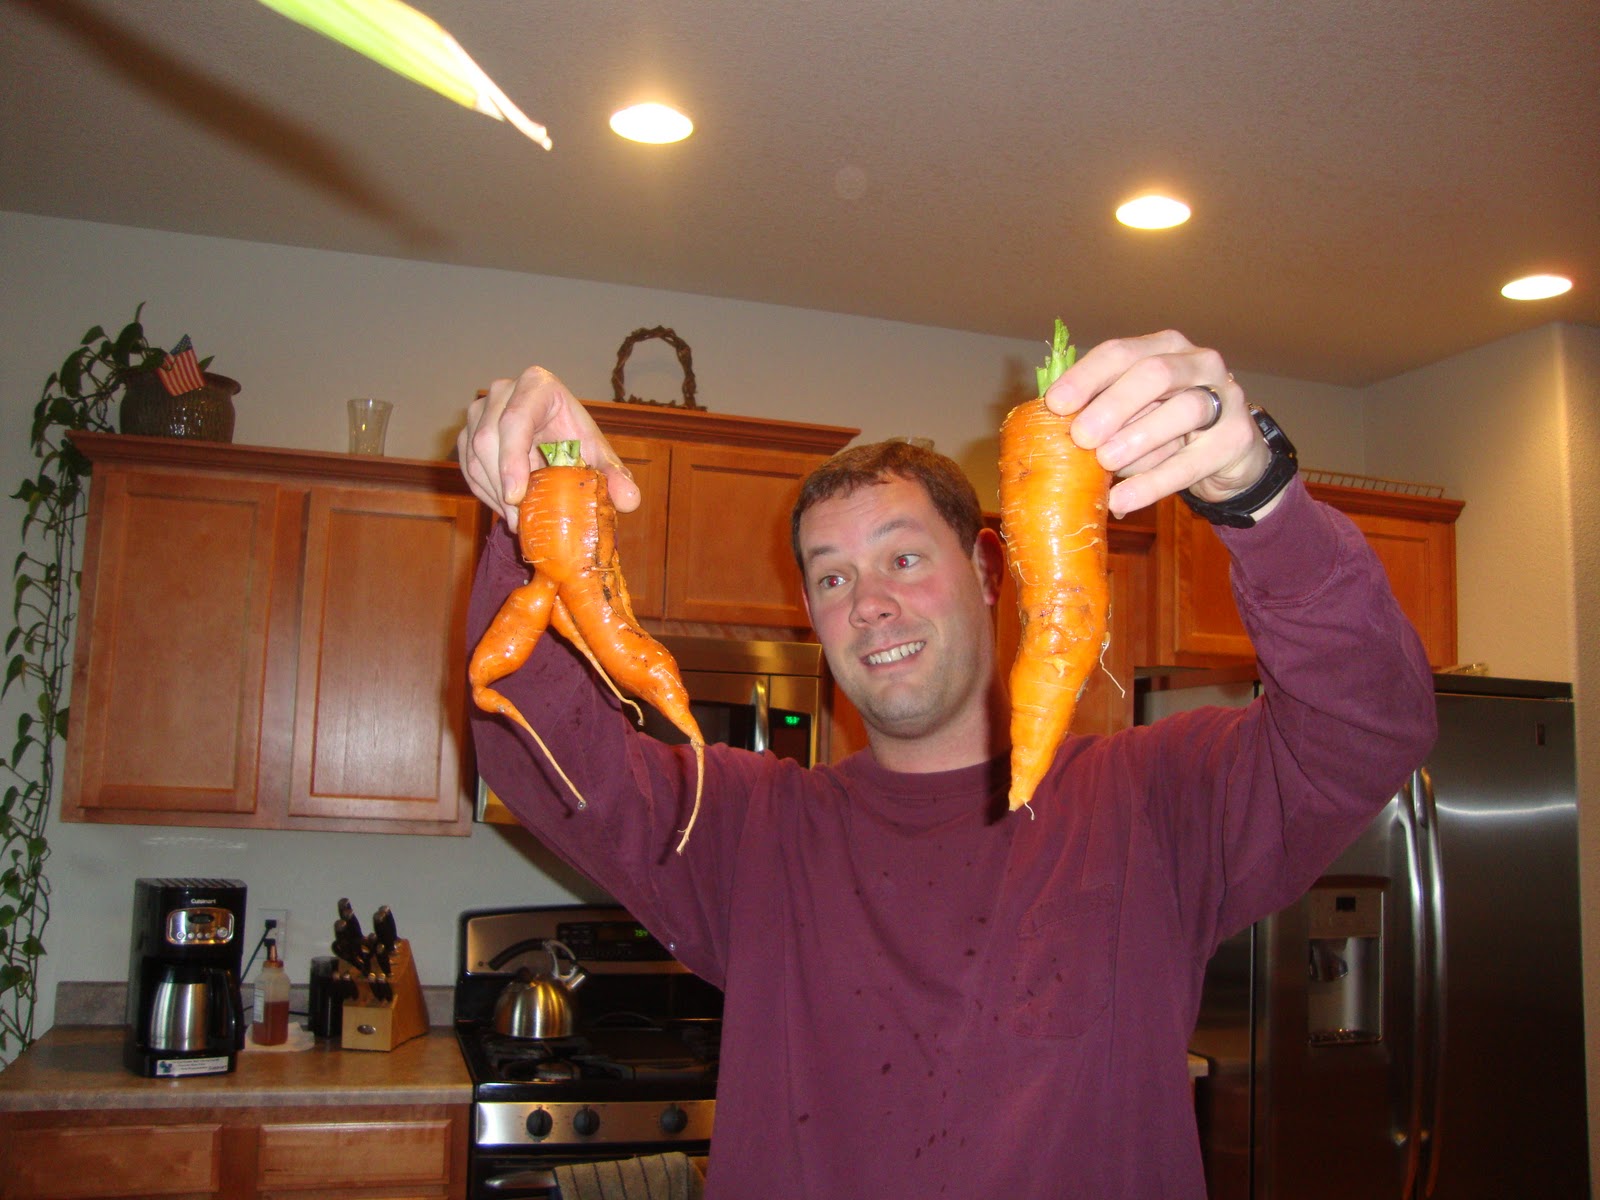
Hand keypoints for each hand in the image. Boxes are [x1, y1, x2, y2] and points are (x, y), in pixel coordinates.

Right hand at [457, 366, 640, 531]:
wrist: (557, 438)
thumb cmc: (577, 442)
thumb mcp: (598, 456)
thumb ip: (615, 476)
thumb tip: (630, 500)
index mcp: (537, 384)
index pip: (515, 420)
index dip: (512, 459)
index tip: (517, 496)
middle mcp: (502, 391)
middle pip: (488, 440)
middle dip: (502, 485)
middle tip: (521, 519)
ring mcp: (479, 410)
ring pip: (473, 456)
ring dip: (493, 494)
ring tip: (518, 519)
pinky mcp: (467, 432)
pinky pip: (467, 467)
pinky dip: (484, 493)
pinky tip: (505, 510)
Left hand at [1040, 330, 1273, 519]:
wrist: (1229, 454)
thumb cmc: (1167, 428)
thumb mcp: (1134, 413)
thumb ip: (1103, 415)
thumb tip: (1053, 437)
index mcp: (1164, 347)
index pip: (1121, 352)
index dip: (1086, 376)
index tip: (1056, 404)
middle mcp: (1198, 362)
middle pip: (1154, 374)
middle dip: (1114, 405)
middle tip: (1081, 436)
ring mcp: (1225, 397)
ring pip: (1184, 410)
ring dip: (1138, 437)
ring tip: (1106, 463)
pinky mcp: (1237, 438)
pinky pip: (1193, 461)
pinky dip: (1154, 482)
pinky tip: (1123, 500)